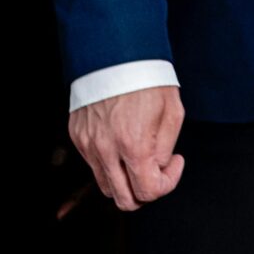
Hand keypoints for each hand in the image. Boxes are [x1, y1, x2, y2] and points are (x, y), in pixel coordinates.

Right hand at [69, 85, 185, 211]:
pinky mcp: (78, 137)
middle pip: (124, 200)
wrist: (115, 52)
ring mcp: (88, 145)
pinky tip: (123, 139)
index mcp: (134, 145)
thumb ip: (165, 150)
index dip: (167, 184)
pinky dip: (110, 162)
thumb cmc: (149, 80)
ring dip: (126, 180)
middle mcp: (106, 150)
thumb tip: (157, 170)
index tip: (175, 162)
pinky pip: (94, 164)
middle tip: (156, 169)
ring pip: (106, 186)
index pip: (148, 192)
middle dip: (145, 192)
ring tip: (139, 154)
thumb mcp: (173, 113)